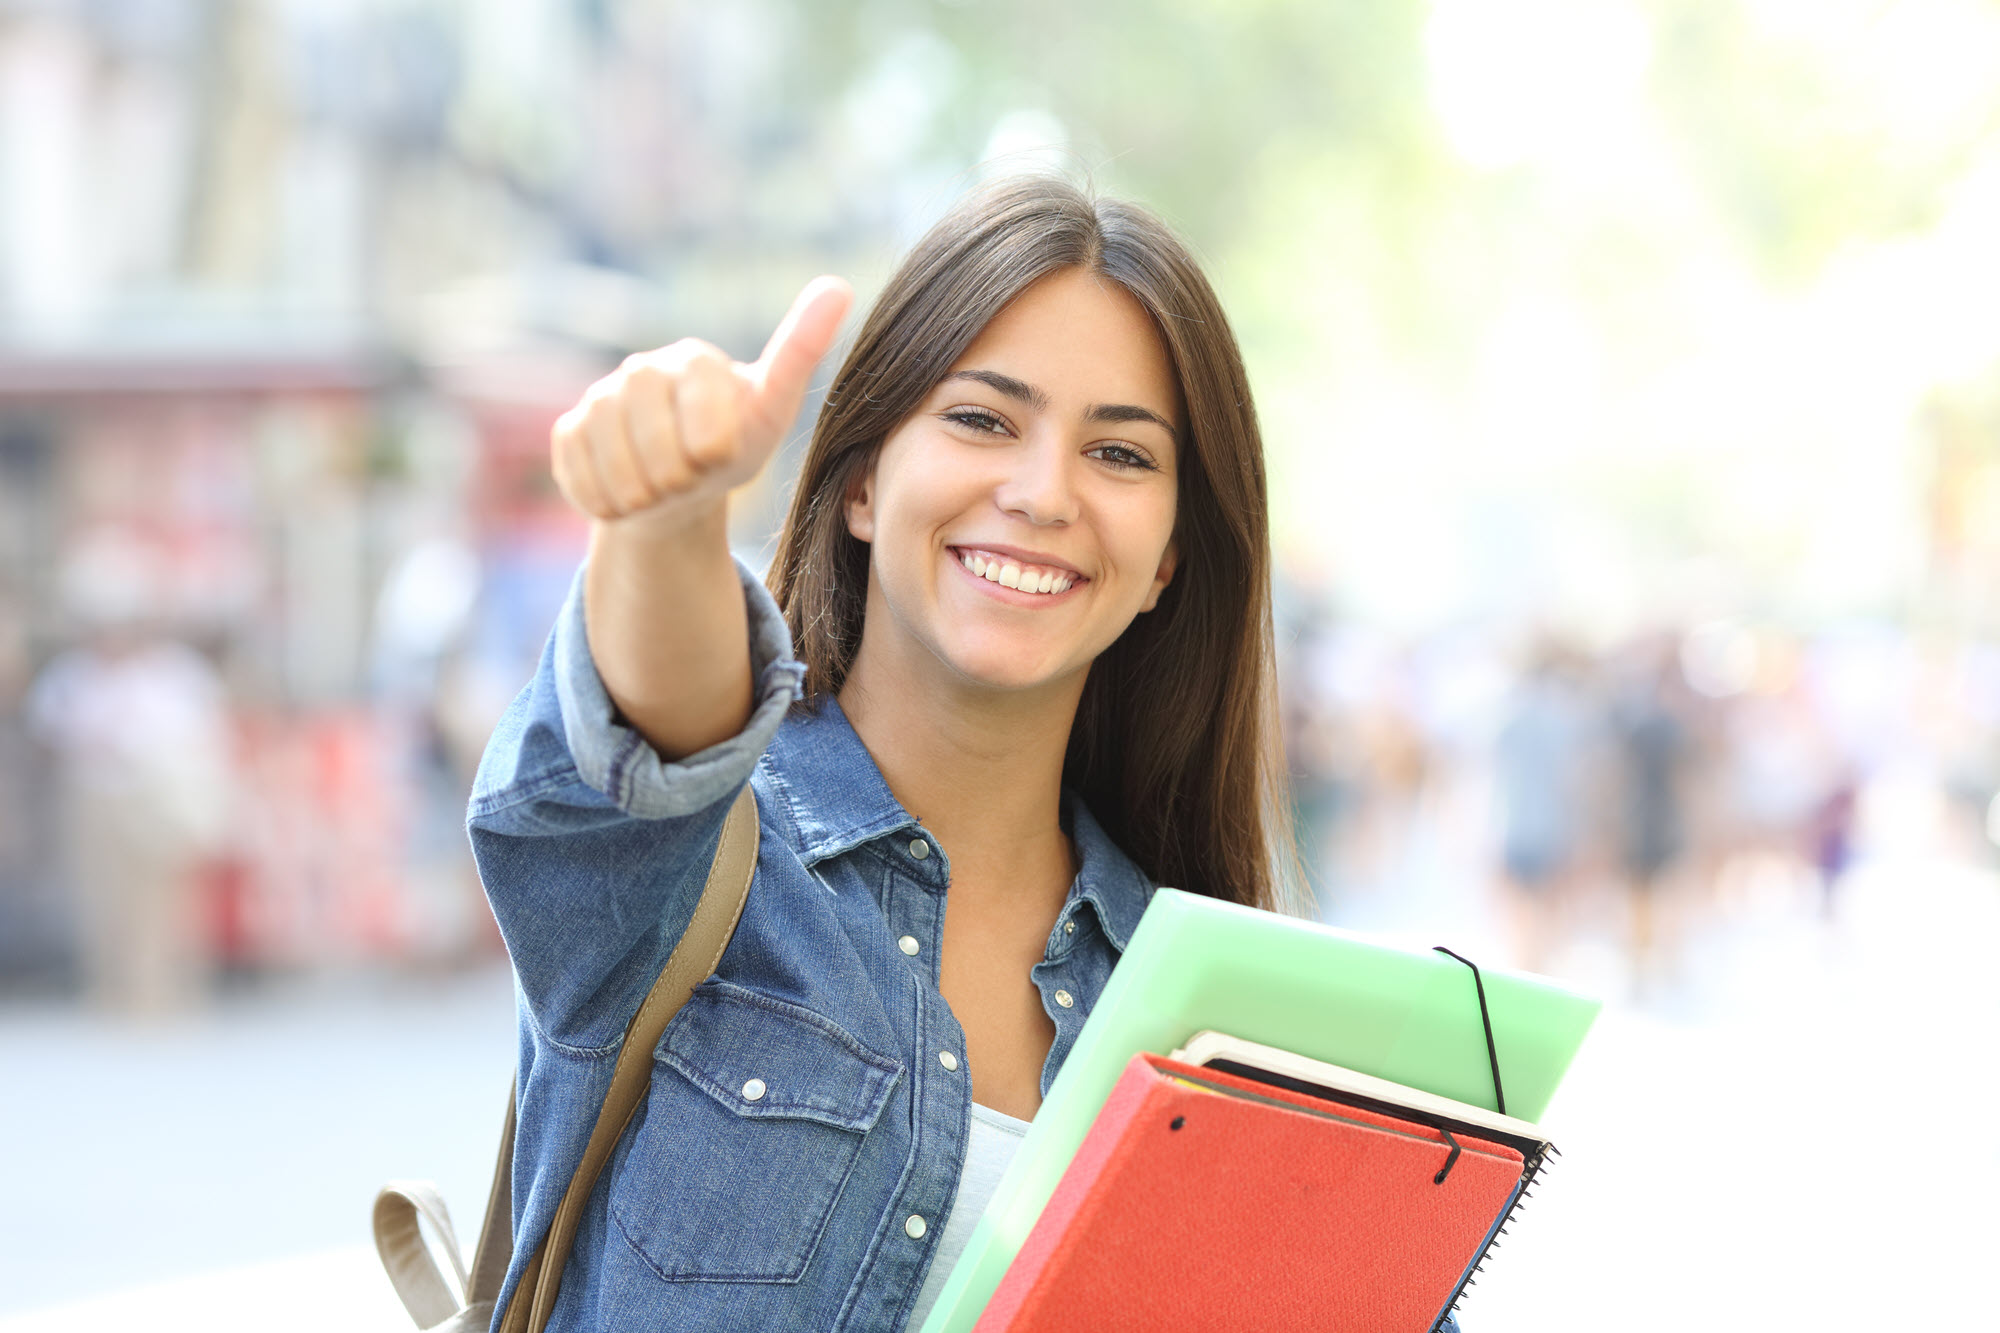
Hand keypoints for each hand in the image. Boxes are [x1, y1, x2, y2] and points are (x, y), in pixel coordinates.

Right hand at [551, 276, 853, 526]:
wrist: (678, 487)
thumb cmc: (733, 446)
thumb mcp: (772, 411)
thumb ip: (799, 352)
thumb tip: (837, 284)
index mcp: (695, 359)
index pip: (704, 426)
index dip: (712, 454)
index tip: (720, 454)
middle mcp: (641, 369)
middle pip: (656, 449)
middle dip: (679, 479)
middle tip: (691, 478)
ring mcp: (599, 398)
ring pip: (616, 470)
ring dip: (645, 496)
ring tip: (663, 488)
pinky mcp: (567, 431)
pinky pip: (581, 481)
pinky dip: (609, 503)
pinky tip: (627, 493)